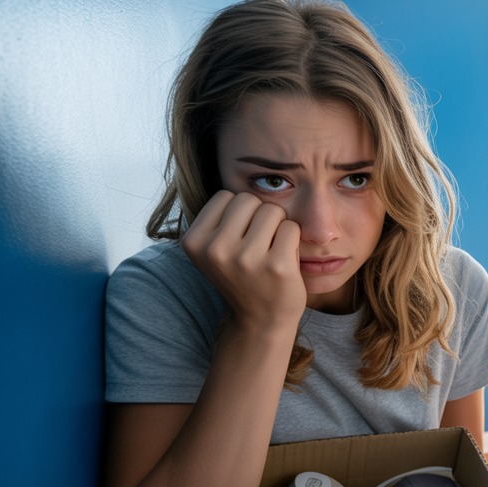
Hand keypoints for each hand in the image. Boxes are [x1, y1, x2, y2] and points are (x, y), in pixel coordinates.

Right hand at [181, 190, 305, 330]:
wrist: (260, 320)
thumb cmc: (242, 276)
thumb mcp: (215, 248)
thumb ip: (219, 217)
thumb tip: (235, 166)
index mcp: (194, 241)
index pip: (226, 196)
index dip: (240, 213)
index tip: (239, 239)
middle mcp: (216, 250)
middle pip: (250, 199)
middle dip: (260, 216)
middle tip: (258, 246)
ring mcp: (246, 259)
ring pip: (273, 210)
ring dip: (278, 227)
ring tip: (270, 252)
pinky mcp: (277, 266)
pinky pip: (292, 227)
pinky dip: (293, 240)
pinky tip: (284, 260)